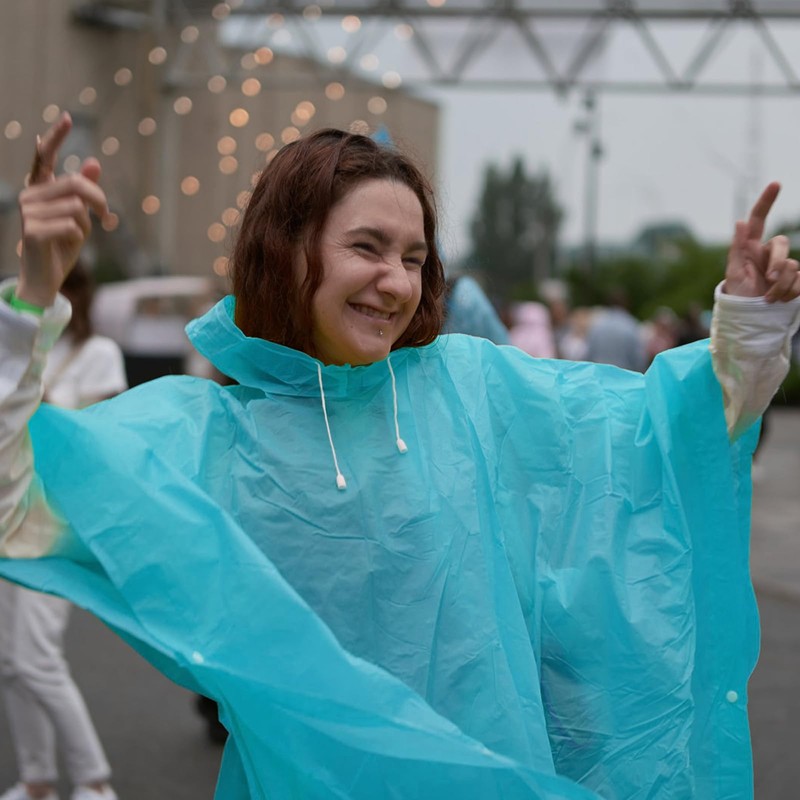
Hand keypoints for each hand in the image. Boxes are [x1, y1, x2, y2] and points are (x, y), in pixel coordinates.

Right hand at [16, 112, 108, 307]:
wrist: (46, 278)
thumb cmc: (62, 246)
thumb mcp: (79, 217)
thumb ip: (84, 192)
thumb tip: (94, 162)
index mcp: (39, 189)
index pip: (44, 157)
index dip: (55, 137)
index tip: (68, 117)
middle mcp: (30, 195)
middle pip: (76, 184)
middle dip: (99, 200)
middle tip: (107, 218)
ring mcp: (28, 212)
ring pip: (77, 207)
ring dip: (87, 225)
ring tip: (77, 237)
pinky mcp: (33, 230)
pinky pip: (72, 225)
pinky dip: (79, 237)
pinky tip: (68, 245)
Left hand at [724, 181, 799, 302]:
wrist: (749, 318)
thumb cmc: (738, 295)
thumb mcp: (733, 274)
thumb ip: (737, 248)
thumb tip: (740, 221)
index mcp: (751, 248)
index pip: (759, 220)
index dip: (766, 201)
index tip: (776, 183)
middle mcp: (768, 253)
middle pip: (783, 244)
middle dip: (778, 263)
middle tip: (770, 280)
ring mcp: (783, 266)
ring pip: (793, 266)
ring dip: (781, 285)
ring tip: (768, 298)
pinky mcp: (795, 280)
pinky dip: (792, 292)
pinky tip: (781, 300)